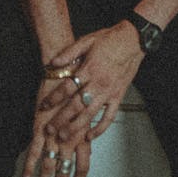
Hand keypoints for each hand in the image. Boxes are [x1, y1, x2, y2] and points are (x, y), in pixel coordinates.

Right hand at [22, 79, 91, 176]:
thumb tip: (87, 141)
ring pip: (49, 166)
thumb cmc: (78, 86)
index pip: (83, 164)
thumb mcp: (87, 109)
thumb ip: (86, 127)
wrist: (65, 70)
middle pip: (65, 171)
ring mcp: (54, 134)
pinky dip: (29, 165)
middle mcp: (70, 138)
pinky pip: (34, 151)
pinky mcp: (40, 127)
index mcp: (83, 133)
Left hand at [41, 22, 143, 146]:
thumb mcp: (87, 41)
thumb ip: (69, 53)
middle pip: (76, 106)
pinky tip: (90, 136)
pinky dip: (100, 128)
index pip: (67, 87)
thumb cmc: (110, 39)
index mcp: (89, 69)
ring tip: (64, 136)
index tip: (44, 105)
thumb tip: (53, 63)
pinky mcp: (118, 97)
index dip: (54, 98)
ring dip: (76, 127)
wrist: (133, 40)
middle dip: (61, 119)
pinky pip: (109, 117)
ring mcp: (109, 92)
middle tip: (49, 129)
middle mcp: (98, 83)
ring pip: (90, 114)